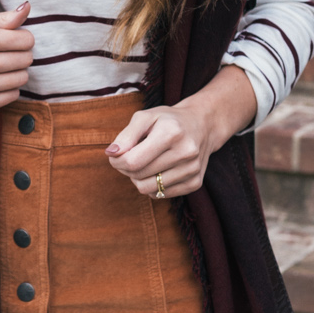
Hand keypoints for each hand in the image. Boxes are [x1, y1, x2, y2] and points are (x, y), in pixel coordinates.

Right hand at [0, 3, 33, 113]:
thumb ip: (5, 17)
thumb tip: (28, 6)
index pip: (27, 40)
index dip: (23, 38)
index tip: (13, 40)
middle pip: (27, 59)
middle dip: (21, 54)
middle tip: (6, 54)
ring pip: (23, 78)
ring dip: (16, 72)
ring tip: (1, 67)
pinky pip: (14, 95)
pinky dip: (8, 88)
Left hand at [106, 66, 256, 198]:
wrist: (202, 125)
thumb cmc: (167, 120)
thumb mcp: (145, 117)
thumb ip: (125, 135)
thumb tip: (111, 154)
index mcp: (171, 132)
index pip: (132, 161)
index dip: (117, 161)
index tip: (116, 155)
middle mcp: (185, 152)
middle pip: (138, 176)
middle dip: (126, 168)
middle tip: (130, 157)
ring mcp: (192, 170)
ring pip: (148, 189)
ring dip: (138, 179)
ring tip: (144, 163)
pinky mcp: (195, 183)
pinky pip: (160, 195)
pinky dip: (153, 185)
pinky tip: (158, 170)